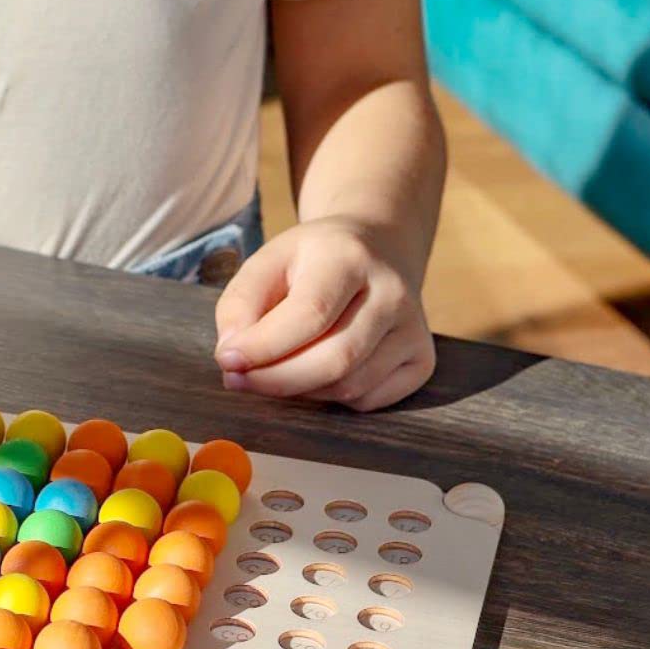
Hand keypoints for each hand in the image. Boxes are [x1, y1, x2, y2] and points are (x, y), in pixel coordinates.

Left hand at [211, 216, 434, 410]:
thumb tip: (232, 357)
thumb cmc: (313, 259)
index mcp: (348, 256)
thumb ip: (241, 304)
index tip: (227, 361)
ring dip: (299, 390)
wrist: (378, 247)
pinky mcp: (422, 361)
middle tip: (238, 380)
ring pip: (349, 386)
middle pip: (334, 359)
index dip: (265, 345)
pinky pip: (368, 400)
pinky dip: (330, 396)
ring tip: (272, 371)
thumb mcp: (269, 260)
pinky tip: (313, 372)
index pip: (309, 313)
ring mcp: (414, 330)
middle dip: (277, 380)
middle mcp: (391, 292)